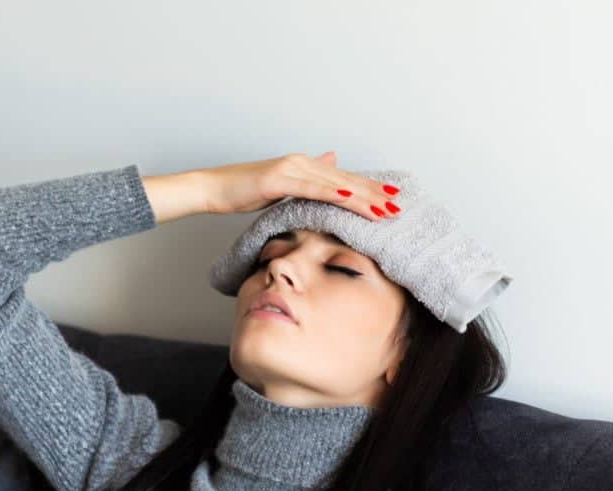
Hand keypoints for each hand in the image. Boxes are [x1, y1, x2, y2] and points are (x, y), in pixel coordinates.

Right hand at [197, 151, 401, 220]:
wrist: (213, 188)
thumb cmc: (242, 190)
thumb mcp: (281, 185)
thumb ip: (308, 177)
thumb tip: (332, 160)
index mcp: (304, 166)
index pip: (343, 180)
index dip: (369, 188)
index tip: (391, 198)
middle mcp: (302, 163)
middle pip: (345, 180)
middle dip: (373, 193)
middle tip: (398, 204)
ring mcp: (291, 169)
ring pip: (334, 184)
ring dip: (362, 196)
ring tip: (384, 207)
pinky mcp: (279, 179)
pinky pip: (312, 189)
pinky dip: (334, 194)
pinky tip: (351, 200)